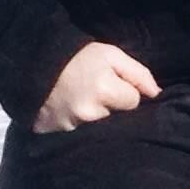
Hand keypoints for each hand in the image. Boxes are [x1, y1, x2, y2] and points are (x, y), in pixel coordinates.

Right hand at [32, 41, 159, 132]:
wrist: (32, 60)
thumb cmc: (76, 56)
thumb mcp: (110, 55)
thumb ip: (137, 73)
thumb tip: (157, 94)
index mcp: (105, 90)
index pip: (133, 102)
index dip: (124, 92)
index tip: (111, 82)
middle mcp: (89, 113)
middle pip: (115, 117)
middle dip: (109, 106)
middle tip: (92, 89)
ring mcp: (70, 126)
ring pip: (96, 127)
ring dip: (91, 116)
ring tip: (77, 98)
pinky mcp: (54, 133)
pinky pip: (75, 133)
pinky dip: (73, 123)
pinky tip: (65, 109)